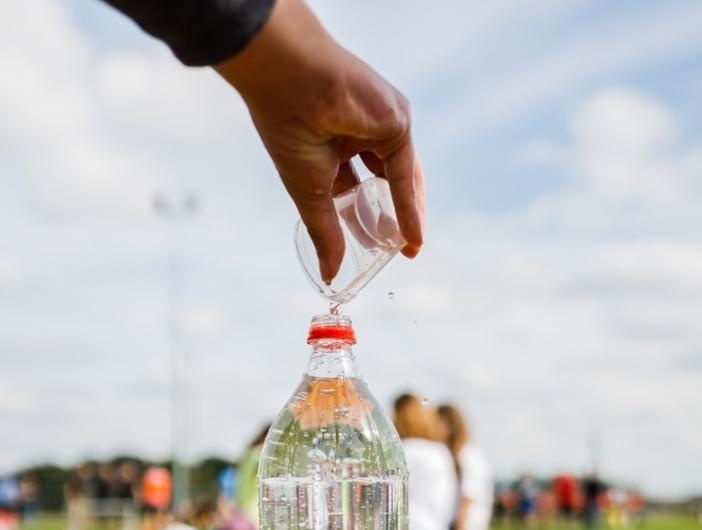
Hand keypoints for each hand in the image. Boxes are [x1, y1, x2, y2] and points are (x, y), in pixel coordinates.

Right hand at [216, 0, 423, 283]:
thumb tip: (329, 276)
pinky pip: (405, 171)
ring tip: (410, 246)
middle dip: (395, 216)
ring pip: (402, 176)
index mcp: (335, 140)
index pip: (358, 185)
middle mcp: (361, 130)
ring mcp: (381, 122)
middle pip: (387, 181)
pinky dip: (409, 204)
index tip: (375, 247)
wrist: (288, 81)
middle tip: (402, 250)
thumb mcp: (311, 193)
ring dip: (408, 213)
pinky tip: (412, 233)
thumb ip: (326, 234)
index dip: (366, 217)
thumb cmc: (289, 129)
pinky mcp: (396, 119)